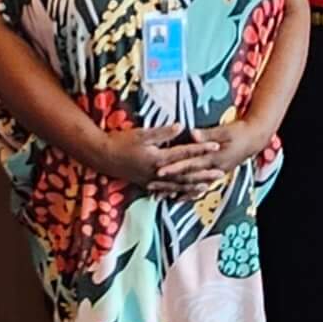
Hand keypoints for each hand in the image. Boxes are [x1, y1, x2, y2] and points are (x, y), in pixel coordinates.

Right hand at [92, 123, 224, 198]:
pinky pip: (166, 191)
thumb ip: (163, 132)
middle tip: (220, 172)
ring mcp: (152, 181)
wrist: (102, 157)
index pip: (185, 153)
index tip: (216, 146)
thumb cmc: (121, 142)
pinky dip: (177, 193)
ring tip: (207, 186)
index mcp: (158, 158)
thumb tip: (182, 126)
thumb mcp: (142, 134)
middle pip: (185, 174)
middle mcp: (158, 173)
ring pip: (177, 186)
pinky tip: (185, 194)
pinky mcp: (146, 185)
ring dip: (193, 186)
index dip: (201, 149)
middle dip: (204, 173)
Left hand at [152, 116, 270, 189]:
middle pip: (188, 177)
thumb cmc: (239, 132)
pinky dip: (189, 193)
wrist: (254, 139)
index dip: (174, 168)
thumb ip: (208, 134)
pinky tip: (178, 198)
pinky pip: (201, 187)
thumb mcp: (225, 131)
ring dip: (176, 191)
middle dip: (170, 183)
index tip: (159, 171)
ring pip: (193, 186)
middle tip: (152, 187)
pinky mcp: (216, 173)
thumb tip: (193, 134)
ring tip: (159, 197)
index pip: (190, 163)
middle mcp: (214, 168)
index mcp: (214, 157)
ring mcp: (215, 173)